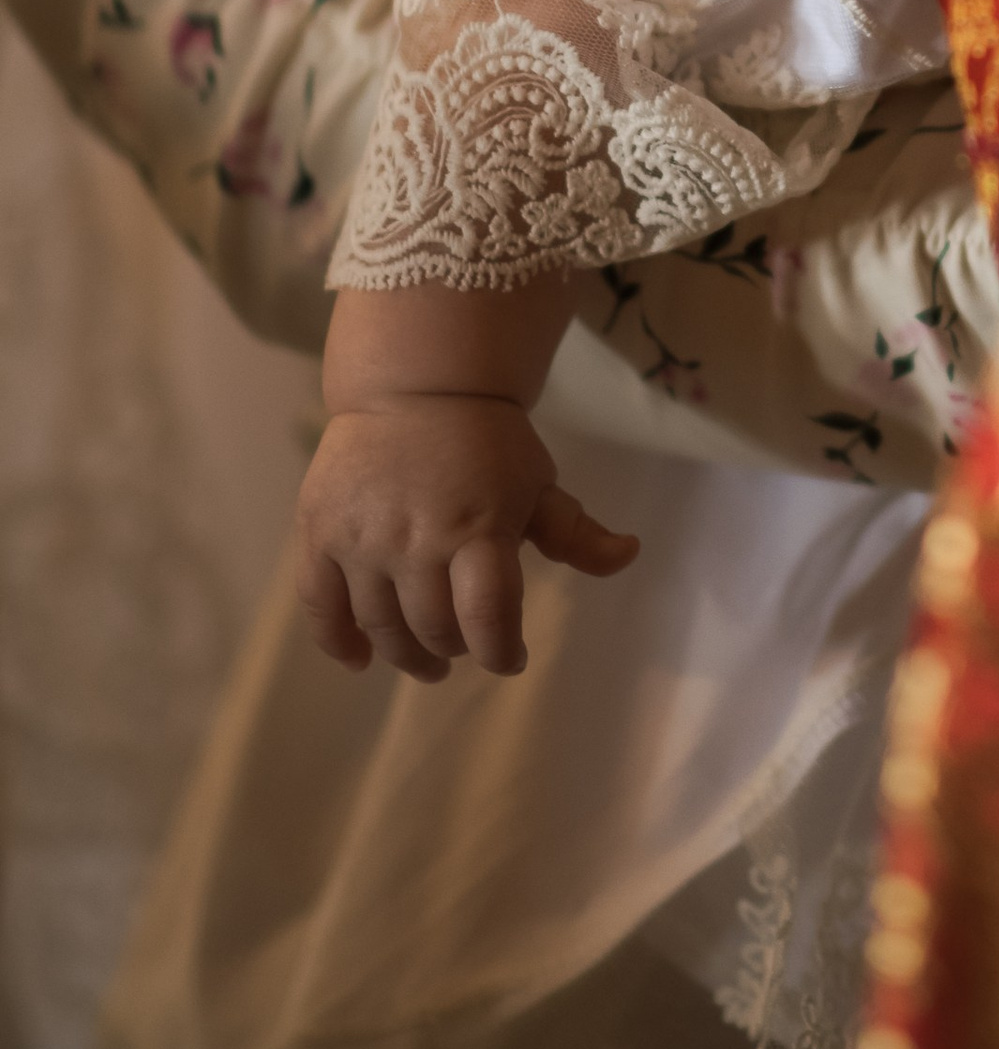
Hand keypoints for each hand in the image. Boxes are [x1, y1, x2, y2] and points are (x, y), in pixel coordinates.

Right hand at [294, 395, 638, 680]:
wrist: (417, 387)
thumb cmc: (488, 444)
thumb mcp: (539, 483)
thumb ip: (577, 532)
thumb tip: (628, 555)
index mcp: (479, 527)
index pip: (488, 616)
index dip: (502, 650)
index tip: (510, 657)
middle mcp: (416, 540)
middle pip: (434, 627)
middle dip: (455, 649)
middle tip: (463, 647)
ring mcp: (362, 539)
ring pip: (381, 626)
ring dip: (405, 654)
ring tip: (424, 660)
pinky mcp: (320, 533)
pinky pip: (321, 605)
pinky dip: (337, 641)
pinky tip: (358, 659)